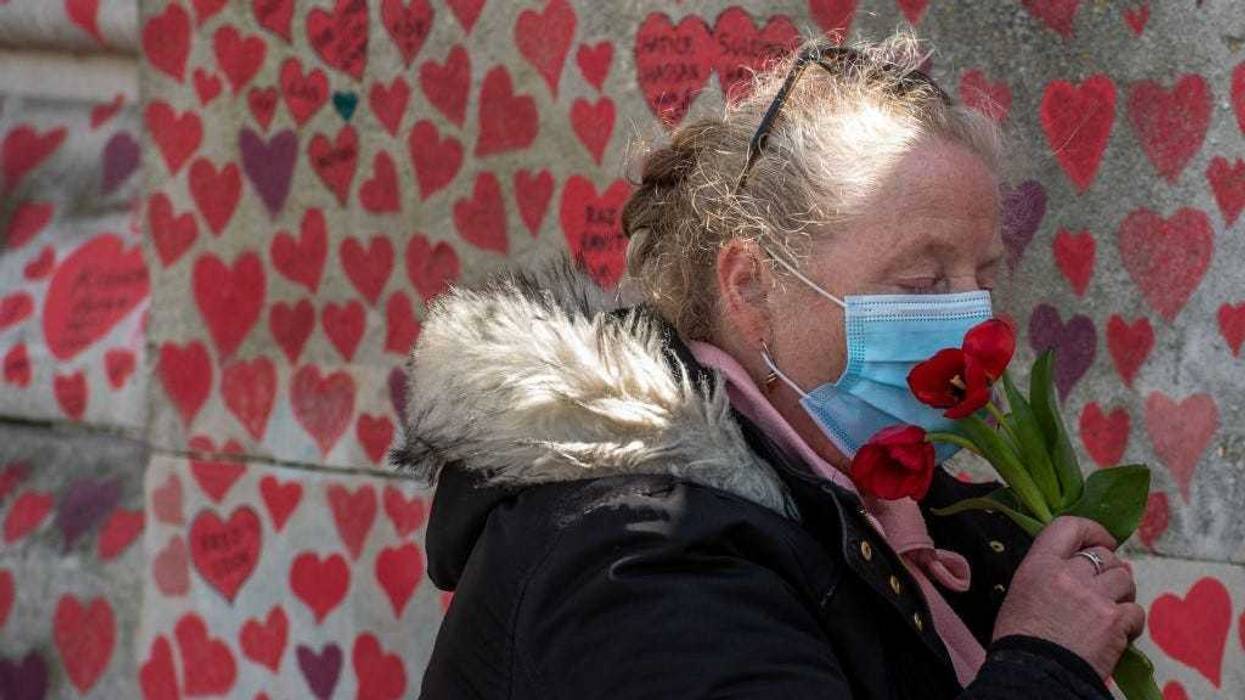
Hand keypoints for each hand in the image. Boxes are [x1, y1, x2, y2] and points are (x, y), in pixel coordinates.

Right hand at [992, 515, 1144, 678]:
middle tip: (1103, 585)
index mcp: (1040, 565)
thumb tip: (1078, 567)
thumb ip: (1048, 573)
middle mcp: (1069, 575)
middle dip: (1109, 568)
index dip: (1092, 530)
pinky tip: (1119, 633)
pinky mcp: (1115, 622)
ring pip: (1125, 579)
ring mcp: (1095, 598)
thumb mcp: (1021, 592)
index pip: (1069, 526)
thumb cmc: (1020, 638)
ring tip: (1111, 609)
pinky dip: (1131, 622)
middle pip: (1104, 556)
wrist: (1034, 674)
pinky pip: (1136, 611)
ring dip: (1122, 592)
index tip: (1100, 539)